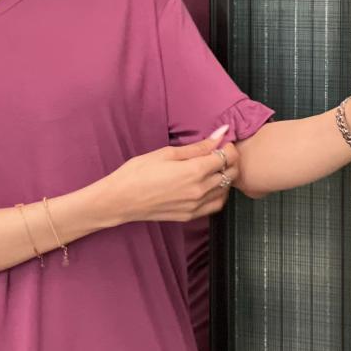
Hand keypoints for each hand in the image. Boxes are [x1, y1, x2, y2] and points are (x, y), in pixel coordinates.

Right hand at [98, 134, 240, 225]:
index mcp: (194, 171)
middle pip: (230, 174)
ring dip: (225, 178)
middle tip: (219, 153)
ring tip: (213, 169)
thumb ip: (197, 147)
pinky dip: (218, 194)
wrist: (120, 199)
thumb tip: (219, 134)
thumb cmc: (137, 173)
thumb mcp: (166, 153)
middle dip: (229, 161)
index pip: (226, 157)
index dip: (228, 147)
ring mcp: (196, 205)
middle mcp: (199, 190)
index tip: (222, 142)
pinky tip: (209, 187)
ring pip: (225, 190)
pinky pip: (215, 205)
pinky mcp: (190, 216)